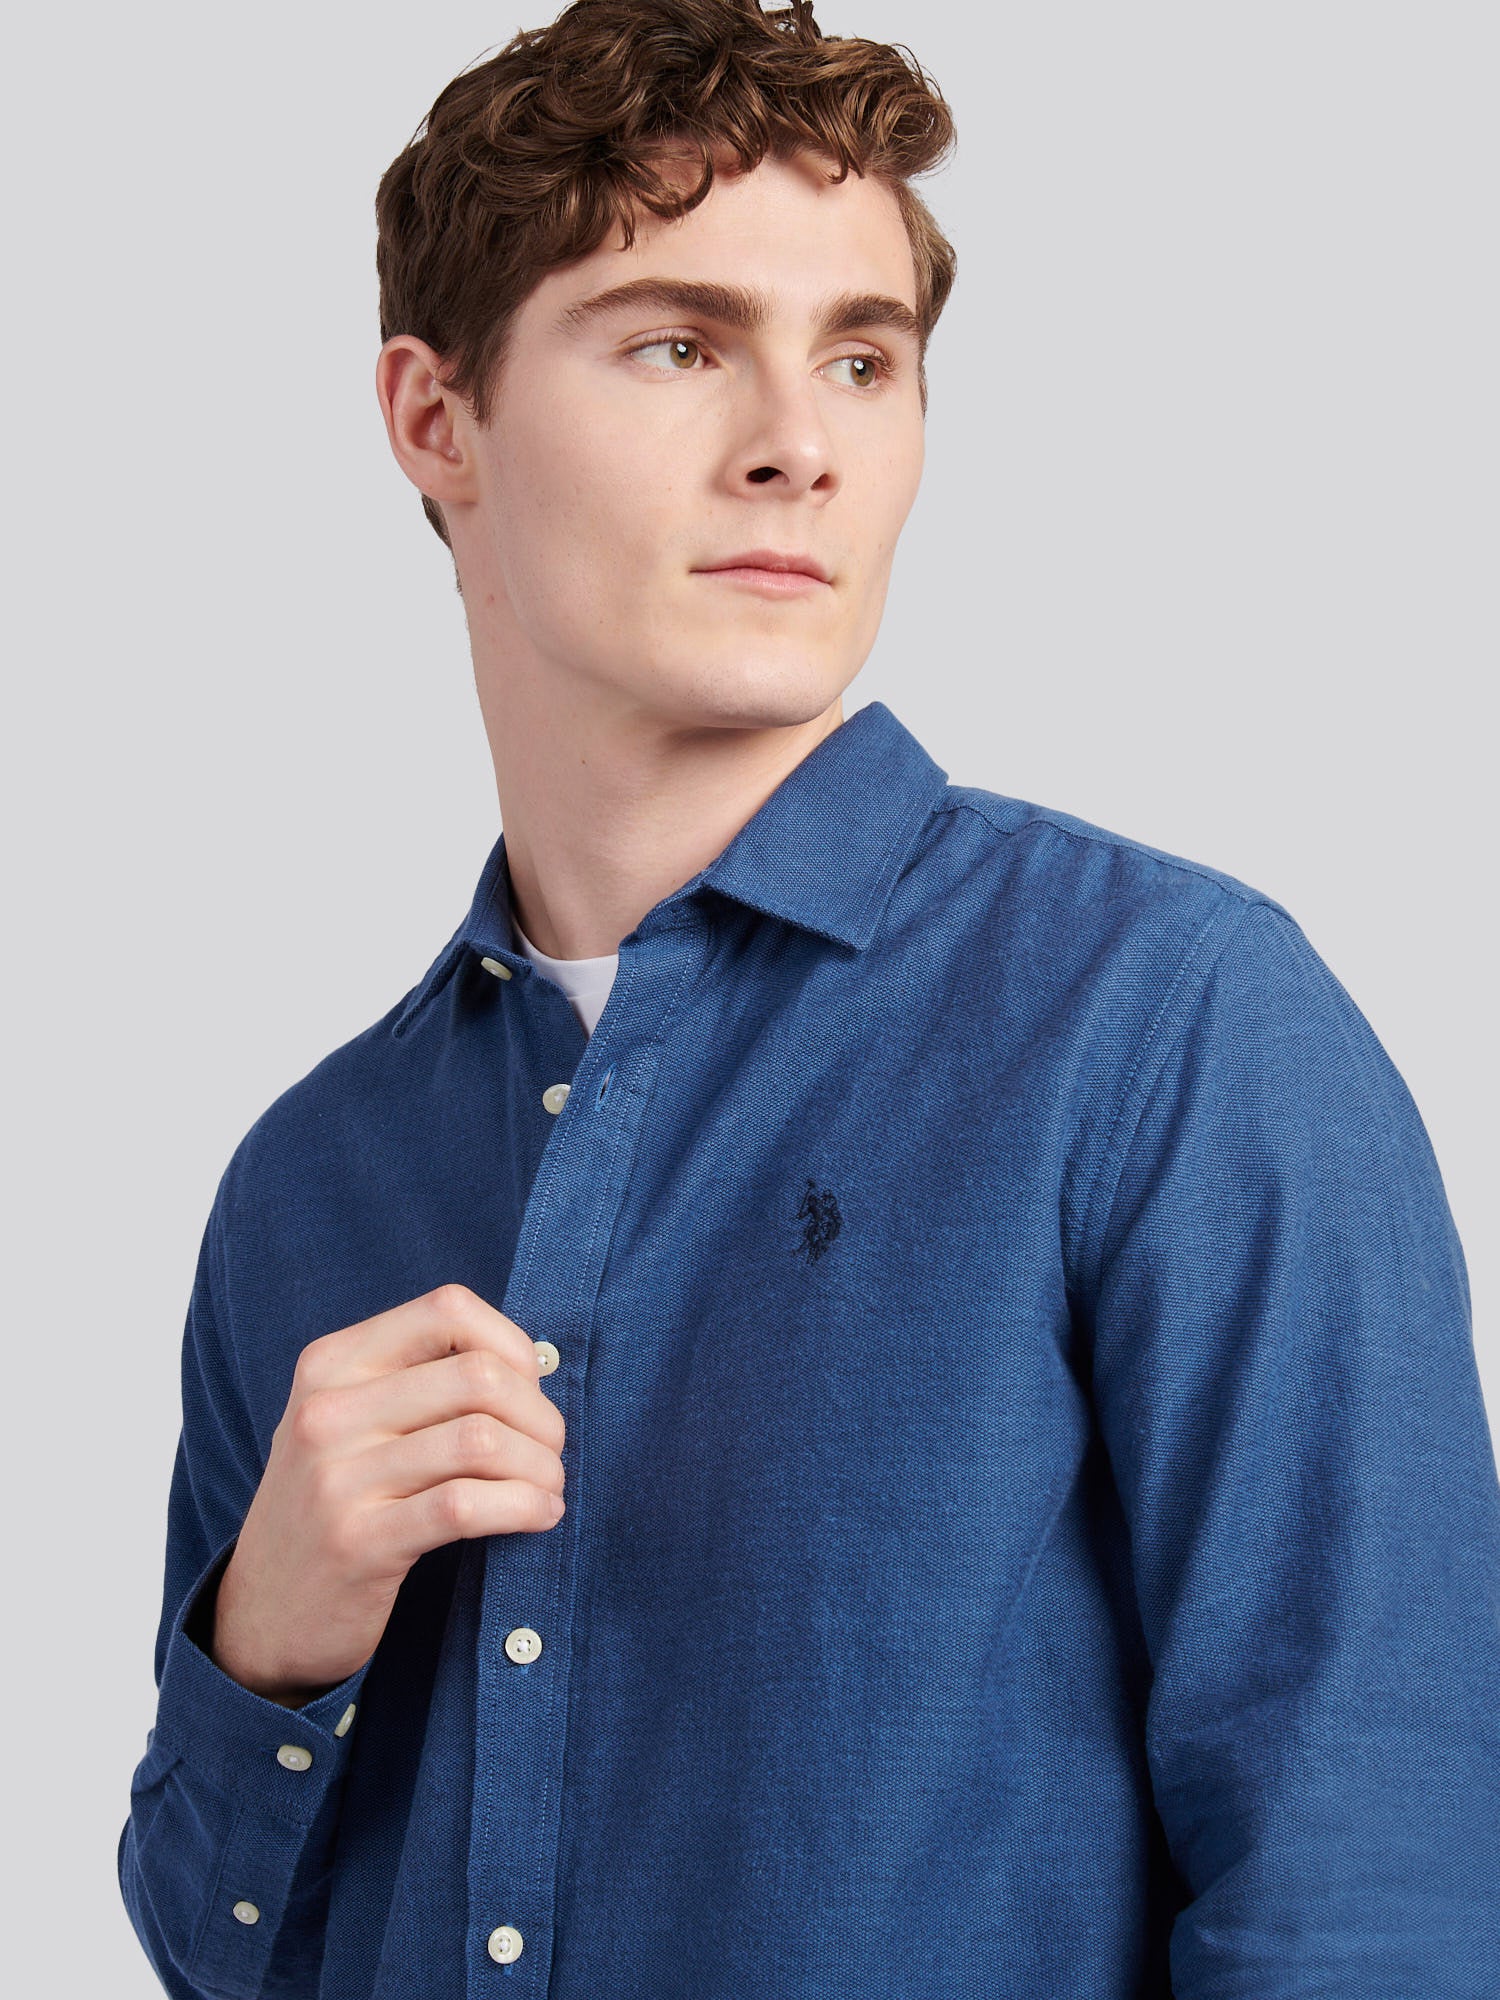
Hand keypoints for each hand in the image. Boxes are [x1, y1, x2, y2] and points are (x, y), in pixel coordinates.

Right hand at [209, 1283, 565, 1704]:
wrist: (262, 1614)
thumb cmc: (333, 1504)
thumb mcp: (350, 1423)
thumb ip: (420, 1381)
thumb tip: (534, 1362)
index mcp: (331, 1364)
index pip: (446, 1310)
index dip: (511, 1344)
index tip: (531, 1389)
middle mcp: (327, 1411)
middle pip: (478, 1376)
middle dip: (539, 1414)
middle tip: (551, 1450)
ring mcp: (337, 1478)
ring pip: (480, 1440)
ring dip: (539, 1466)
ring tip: (548, 1488)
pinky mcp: (358, 1543)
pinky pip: (466, 1505)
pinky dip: (523, 1506)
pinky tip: (539, 1516)